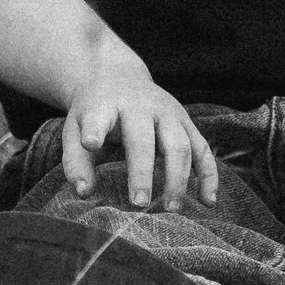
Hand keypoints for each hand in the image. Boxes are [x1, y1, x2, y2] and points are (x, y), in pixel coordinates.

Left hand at [62, 68, 220, 209]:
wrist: (116, 76)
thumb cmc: (94, 112)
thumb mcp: (74, 129)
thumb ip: (75, 162)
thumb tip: (84, 193)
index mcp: (104, 105)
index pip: (98, 118)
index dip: (94, 131)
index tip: (90, 144)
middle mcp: (139, 107)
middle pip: (144, 139)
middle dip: (142, 172)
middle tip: (139, 204)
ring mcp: (168, 113)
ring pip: (179, 145)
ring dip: (178, 178)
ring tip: (172, 208)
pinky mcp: (186, 122)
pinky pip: (203, 149)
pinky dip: (209, 175)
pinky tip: (207, 201)